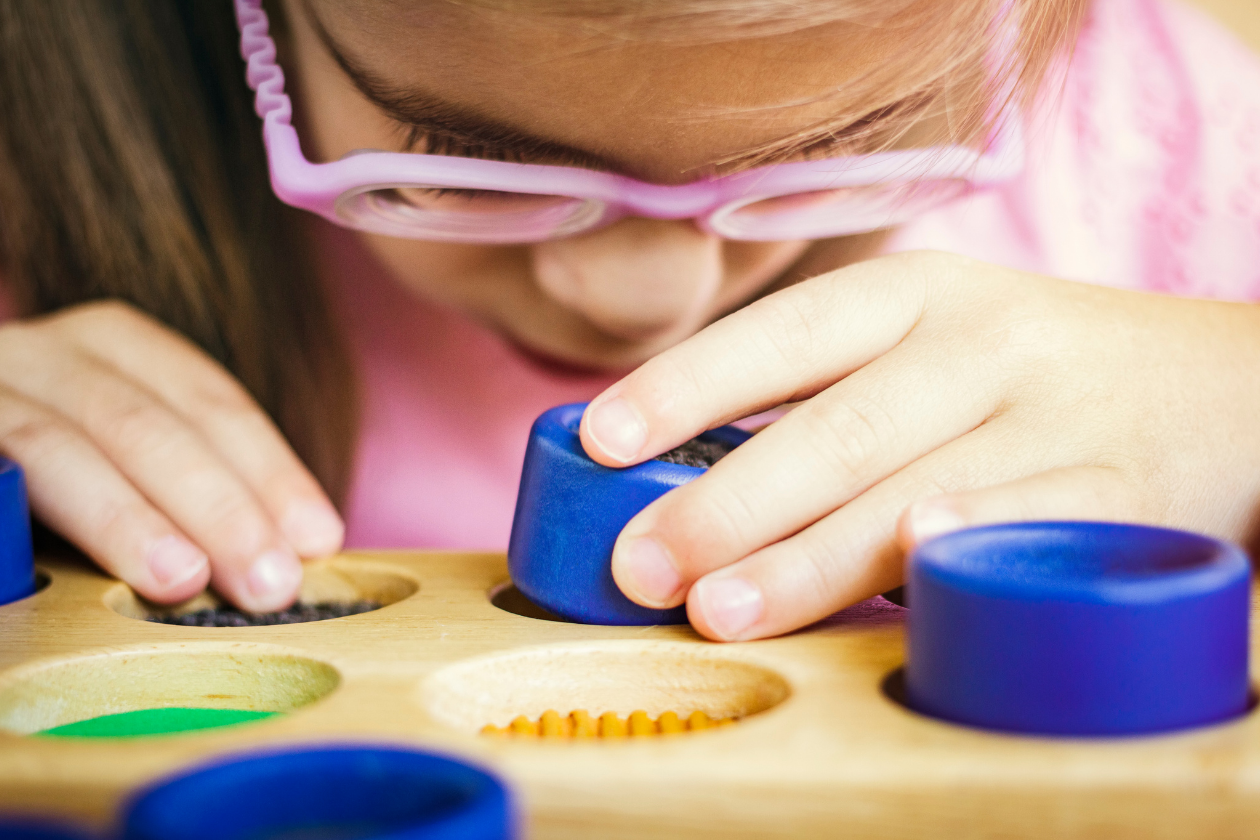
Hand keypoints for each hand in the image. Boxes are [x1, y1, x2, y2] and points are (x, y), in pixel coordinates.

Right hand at [0, 301, 342, 608]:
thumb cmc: (67, 462)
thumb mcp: (136, 453)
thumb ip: (197, 484)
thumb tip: (297, 549)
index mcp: (113, 344)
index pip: (211, 402)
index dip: (269, 471)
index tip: (318, 537)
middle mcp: (43, 350)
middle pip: (144, 423)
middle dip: (217, 505)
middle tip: (268, 580)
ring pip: (58, 446)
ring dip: (126, 518)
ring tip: (183, 580)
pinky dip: (16, 515)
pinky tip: (46, 571)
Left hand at [579, 251, 1259, 640]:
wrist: (1215, 388)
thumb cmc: (1025, 378)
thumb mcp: (929, 347)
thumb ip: (823, 397)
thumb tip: (677, 482)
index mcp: (913, 295)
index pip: (782, 333)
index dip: (686, 383)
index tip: (598, 437)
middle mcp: (977, 343)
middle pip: (834, 427)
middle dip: (725, 503)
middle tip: (638, 564)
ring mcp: (1050, 416)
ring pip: (911, 487)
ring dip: (808, 555)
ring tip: (716, 606)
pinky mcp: (1115, 489)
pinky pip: (1030, 520)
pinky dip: (970, 538)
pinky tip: (914, 562)